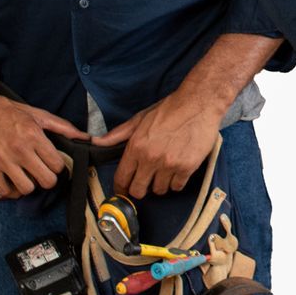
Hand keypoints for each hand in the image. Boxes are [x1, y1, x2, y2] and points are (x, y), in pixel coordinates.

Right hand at [0, 79, 86, 197]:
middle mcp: (19, 149)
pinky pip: (5, 191)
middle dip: (47, 178)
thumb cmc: (6, 110)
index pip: (58, 165)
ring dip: (29, 185)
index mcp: (34, 135)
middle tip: (41, 172)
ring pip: (27, 189)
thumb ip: (62, 127)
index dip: (57, 166)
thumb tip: (86, 137)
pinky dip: (10, 190)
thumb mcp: (36, 114)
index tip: (52, 164)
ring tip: (26, 176)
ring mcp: (2, 159)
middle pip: (46, 181)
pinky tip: (12, 180)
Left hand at [94, 88, 226, 198]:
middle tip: (145, 182)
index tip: (123, 191)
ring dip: (160, 184)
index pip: (122, 178)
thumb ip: (118, 134)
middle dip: (140, 189)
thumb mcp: (140, 119)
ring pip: (159, 190)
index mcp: (136, 147)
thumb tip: (97, 142)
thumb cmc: (169, 110)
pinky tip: (177, 170)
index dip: (121, 188)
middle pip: (138, 191)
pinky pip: (177, 187)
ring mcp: (170, 164)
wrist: (198, 104)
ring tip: (164, 171)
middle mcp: (151, 158)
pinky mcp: (187, 167)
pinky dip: (176, 182)